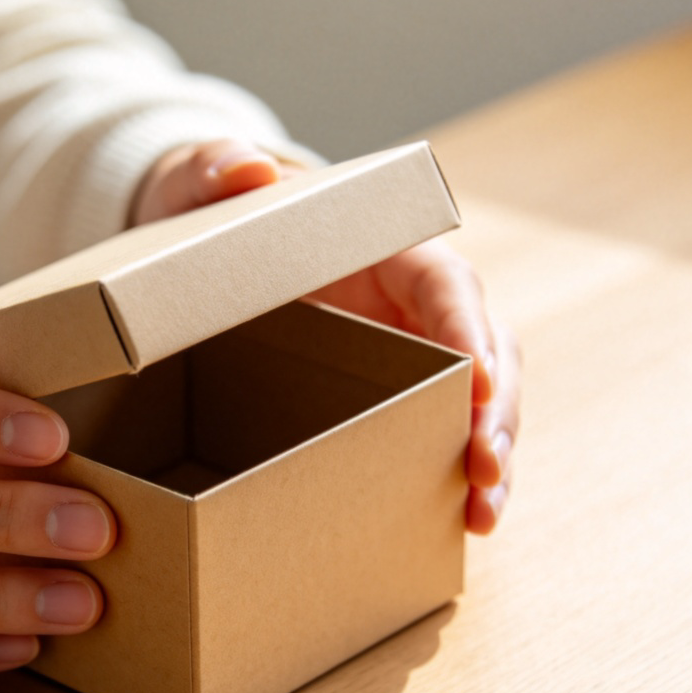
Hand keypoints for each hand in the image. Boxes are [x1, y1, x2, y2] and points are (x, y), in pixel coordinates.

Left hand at [134, 140, 519, 533]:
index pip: (447, 286)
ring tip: (481, 515)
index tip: (478, 383)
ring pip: (472, 405)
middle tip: (485, 470)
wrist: (200, 263)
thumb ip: (213, 174)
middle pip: (484, 353)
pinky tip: (456, 522)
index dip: (470, 332)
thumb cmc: (209, 221)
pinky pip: (432, 434)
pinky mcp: (387, 397)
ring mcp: (404, 356)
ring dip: (486, 458)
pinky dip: (447, 477)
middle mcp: (410, 307)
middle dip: (494, 412)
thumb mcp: (197, 191)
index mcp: (386, 251)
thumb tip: (249, 170)